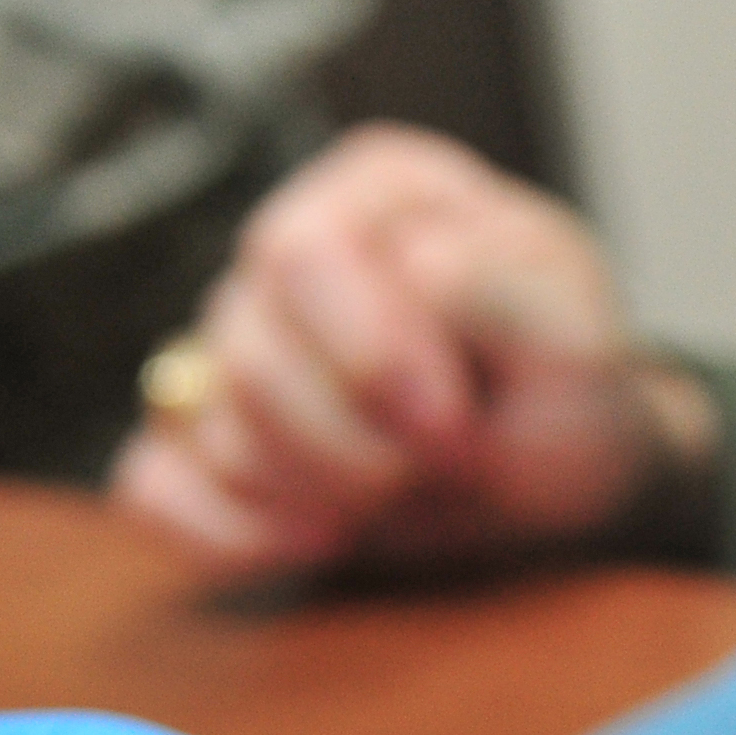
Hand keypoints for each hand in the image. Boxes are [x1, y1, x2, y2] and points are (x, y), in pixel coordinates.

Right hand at [106, 125, 716, 576]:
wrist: (562, 487)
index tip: (457, 422)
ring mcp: (236, 343)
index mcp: (380, 191)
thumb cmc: (568, 397)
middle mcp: (295, 250)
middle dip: (349, 440)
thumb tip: (421, 271)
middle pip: (244, 348)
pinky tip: (315, 543)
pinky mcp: (207, 439)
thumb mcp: (581, 340)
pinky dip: (227, 534)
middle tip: (440, 465)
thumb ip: (513, 292)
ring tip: (400, 493)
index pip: (302, 254)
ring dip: (311, 490)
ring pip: (203, 423)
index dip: (370, 357)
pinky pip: (155, 487)